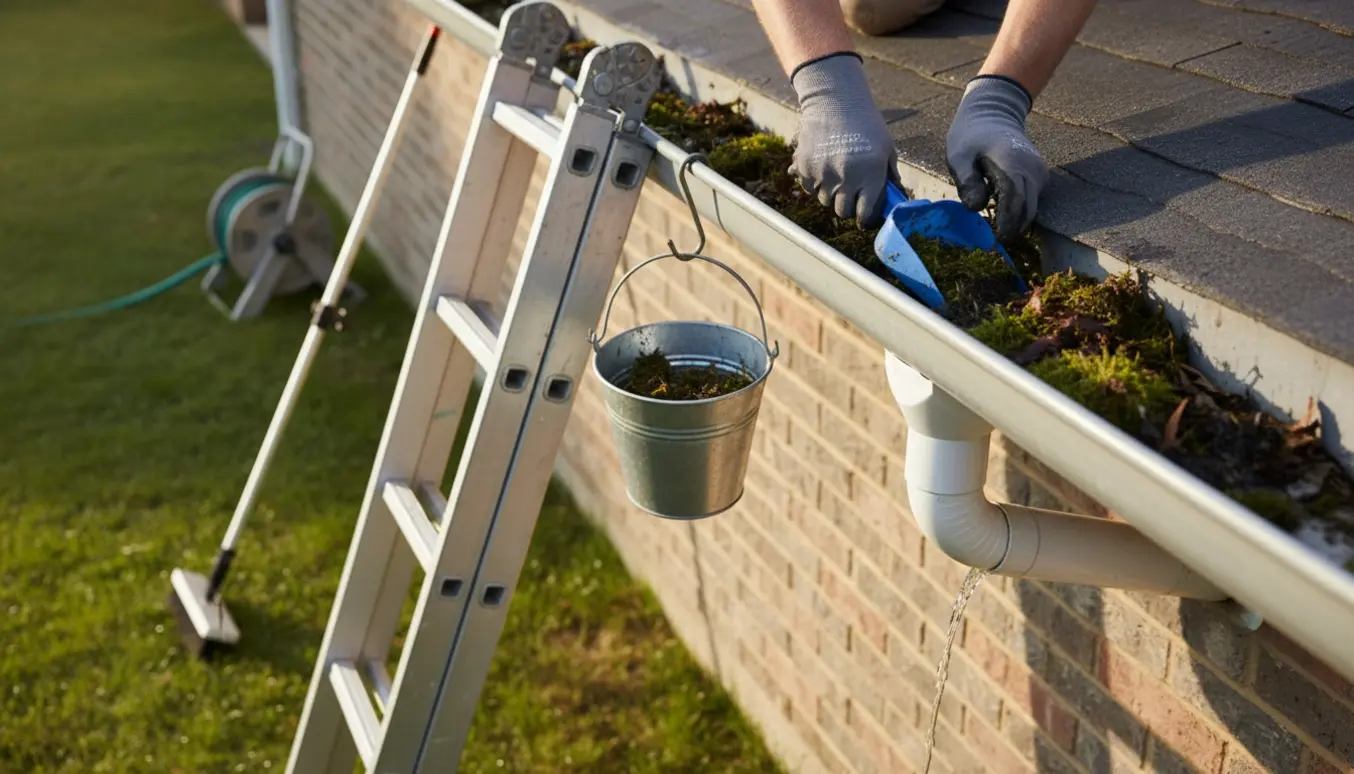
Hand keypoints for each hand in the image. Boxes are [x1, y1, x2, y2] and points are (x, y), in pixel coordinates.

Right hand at [789, 52, 898, 227]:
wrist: (835, 101)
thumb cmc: (866, 125)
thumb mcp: (886, 149)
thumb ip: (889, 176)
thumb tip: (893, 199)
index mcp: (870, 175)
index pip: (865, 214)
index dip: (865, 217)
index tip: (864, 214)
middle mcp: (846, 178)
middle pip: (843, 211)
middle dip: (848, 205)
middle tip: (851, 193)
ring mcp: (823, 174)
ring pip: (825, 200)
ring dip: (831, 193)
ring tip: (837, 173)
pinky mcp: (805, 168)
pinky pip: (809, 188)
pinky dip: (816, 182)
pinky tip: (824, 165)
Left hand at [945, 75, 1046, 241]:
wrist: (993, 112)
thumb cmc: (971, 134)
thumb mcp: (959, 155)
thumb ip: (967, 180)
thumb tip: (975, 208)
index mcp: (1013, 163)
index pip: (1015, 201)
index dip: (1006, 224)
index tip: (995, 241)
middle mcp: (1031, 169)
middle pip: (1027, 209)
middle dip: (1012, 229)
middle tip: (994, 245)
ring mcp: (1038, 172)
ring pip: (1032, 207)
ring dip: (1016, 222)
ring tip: (995, 234)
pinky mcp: (1038, 175)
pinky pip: (1032, 200)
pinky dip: (1019, 212)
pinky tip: (1001, 217)